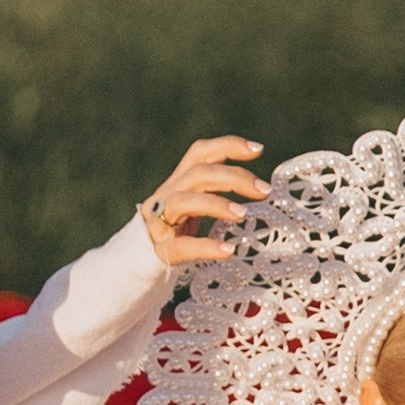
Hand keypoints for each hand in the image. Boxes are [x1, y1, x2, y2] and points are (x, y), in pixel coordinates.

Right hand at [138, 134, 267, 269]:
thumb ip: (216, 188)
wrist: (139, 258)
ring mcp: (160, 221)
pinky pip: (182, 245)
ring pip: (184, 202)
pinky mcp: (161, 249)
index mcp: (179, 180)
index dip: (228, 146)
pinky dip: (205, 246)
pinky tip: (227, 250)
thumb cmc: (176, 228)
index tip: (259, 150)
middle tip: (264, 190)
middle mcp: (168, 194)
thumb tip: (259, 186)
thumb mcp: (195, 202)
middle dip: (233, 178)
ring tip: (243, 214)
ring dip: (216, 205)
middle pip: (198, 174)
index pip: (201, 153)